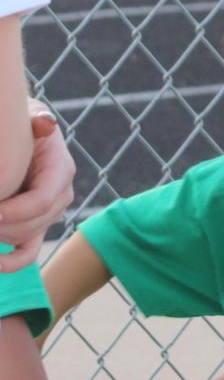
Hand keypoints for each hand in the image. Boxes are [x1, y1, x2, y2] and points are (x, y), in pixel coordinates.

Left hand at [0, 111, 76, 267]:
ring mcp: (49, 213)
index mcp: (61, 169)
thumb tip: (45, 124)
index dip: (14, 211)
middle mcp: (61, 194)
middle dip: (3, 223)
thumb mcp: (28, 116)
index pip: (42, 201)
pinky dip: (11, 262)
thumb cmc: (19, 125)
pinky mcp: (35, 226)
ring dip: (0, 233)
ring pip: (25, 237)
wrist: (18, 136)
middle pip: (33, 223)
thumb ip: (37, 120)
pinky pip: (28, 253)